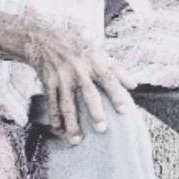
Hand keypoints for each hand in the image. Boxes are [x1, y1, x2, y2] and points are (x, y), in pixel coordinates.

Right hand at [22, 23, 136, 142]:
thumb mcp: (97, 51)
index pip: (109, 78)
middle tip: (101, 129)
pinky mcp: (48, 82)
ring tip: (76, 140)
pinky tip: (59, 130)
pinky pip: (52, 103)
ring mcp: (62, 77)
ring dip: (71, 123)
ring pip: (67, 103)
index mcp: (94, 61)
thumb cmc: (76, 46)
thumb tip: (134, 85)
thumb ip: (117, 69)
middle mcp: (78, 69)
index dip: (117, 93)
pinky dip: (54, 117)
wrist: (44, 39)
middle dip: (94, 111)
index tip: (125, 110)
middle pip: (88, 93)